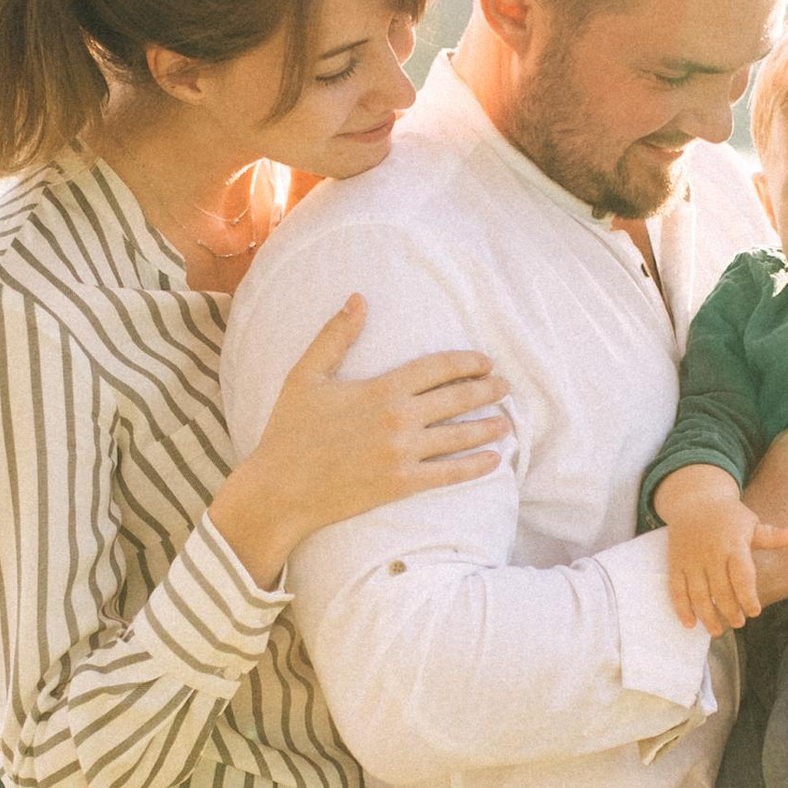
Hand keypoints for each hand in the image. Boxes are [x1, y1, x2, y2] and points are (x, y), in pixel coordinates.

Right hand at [216, 296, 505, 580]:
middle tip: (505, 386)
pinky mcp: (402, 484)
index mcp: (381, 388)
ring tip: (507, 422)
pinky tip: (495, 461)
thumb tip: (359, 298)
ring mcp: (403, 453)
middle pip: (457, 399)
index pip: (438, 368)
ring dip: (488, 427)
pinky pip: (449, 474)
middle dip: (486, 390)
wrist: (280, 489)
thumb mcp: (306, 376)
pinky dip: (476, 467)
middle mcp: (399, 419)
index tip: (485, 361)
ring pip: (459, 436)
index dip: (467, 362)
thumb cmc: (289, 431)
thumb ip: (335, 336)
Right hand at [655, 465, 787, 631]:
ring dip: (707, 615)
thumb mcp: (752, 523)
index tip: (755, 611)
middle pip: (721, 589)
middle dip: (730, 610)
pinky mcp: (676, 564)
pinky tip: (690, 623)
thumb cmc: (729, 517)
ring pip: (698, 593)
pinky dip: (681, 608)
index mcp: (733, 545)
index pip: (742, 575)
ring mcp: (692, 560)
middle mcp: (711, 554)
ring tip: (717, 631)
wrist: (695, 501)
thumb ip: (773, 536)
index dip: (748, 596)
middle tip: (739, 623)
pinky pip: (677, 589)